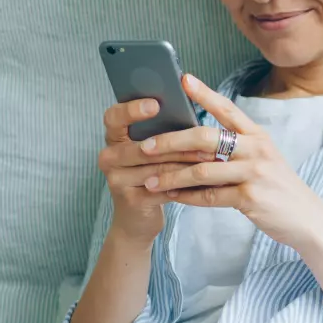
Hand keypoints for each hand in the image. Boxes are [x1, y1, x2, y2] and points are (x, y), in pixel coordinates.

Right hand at [97, 98, 217, 242]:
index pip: (114, 117)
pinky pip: (163, 188)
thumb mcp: (154, 152)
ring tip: (213, 158)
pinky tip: (205, 181)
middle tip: (207, 137)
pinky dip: (186, 184)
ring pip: (157, 167)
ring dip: (188, 163)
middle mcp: (109, 157)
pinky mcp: (130, 200)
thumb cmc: (154, 175)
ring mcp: (116, 179)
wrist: (139, 218)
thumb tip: (194, 108)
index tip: (156, 104)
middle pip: (144, 146)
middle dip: (178, 143)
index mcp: (114, 139)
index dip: (132, 110)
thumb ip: (164, 133)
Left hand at [138, 75, 322, 246]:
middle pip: (206, 138)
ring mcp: (254, 173)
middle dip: (171, 141)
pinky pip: (209, 196)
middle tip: (146, 146)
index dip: (204, 93)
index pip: (228, 109)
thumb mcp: (264, 160)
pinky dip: (187, 197)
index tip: (183, 80)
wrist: (307, 218)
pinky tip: (172, 196)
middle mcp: (257, 150)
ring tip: (149, 180)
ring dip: (171, 176)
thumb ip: (237, 149)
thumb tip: (196, 142)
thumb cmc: (279, 188)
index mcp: (258, 136)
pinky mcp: (250, 198)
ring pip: (202, 170)